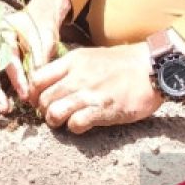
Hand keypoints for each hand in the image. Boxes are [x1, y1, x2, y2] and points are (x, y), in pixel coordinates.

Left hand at [32, 42, 162, 132]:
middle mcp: (76, 76)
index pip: (37, 78)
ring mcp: (88, 93)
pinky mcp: (102, 110)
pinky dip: (74, 128)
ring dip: (55, 121)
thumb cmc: (122, 62)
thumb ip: (70, 67)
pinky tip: (81, 125)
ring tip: (63, 121)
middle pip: (42, 98)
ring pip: (53, 112)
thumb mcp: (90, 55)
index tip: (38, 99)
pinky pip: (75, 124)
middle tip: (52, 113)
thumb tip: (52, 80)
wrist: (151, 67)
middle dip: (43, 110)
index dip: (33, 93)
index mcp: (72, 61)